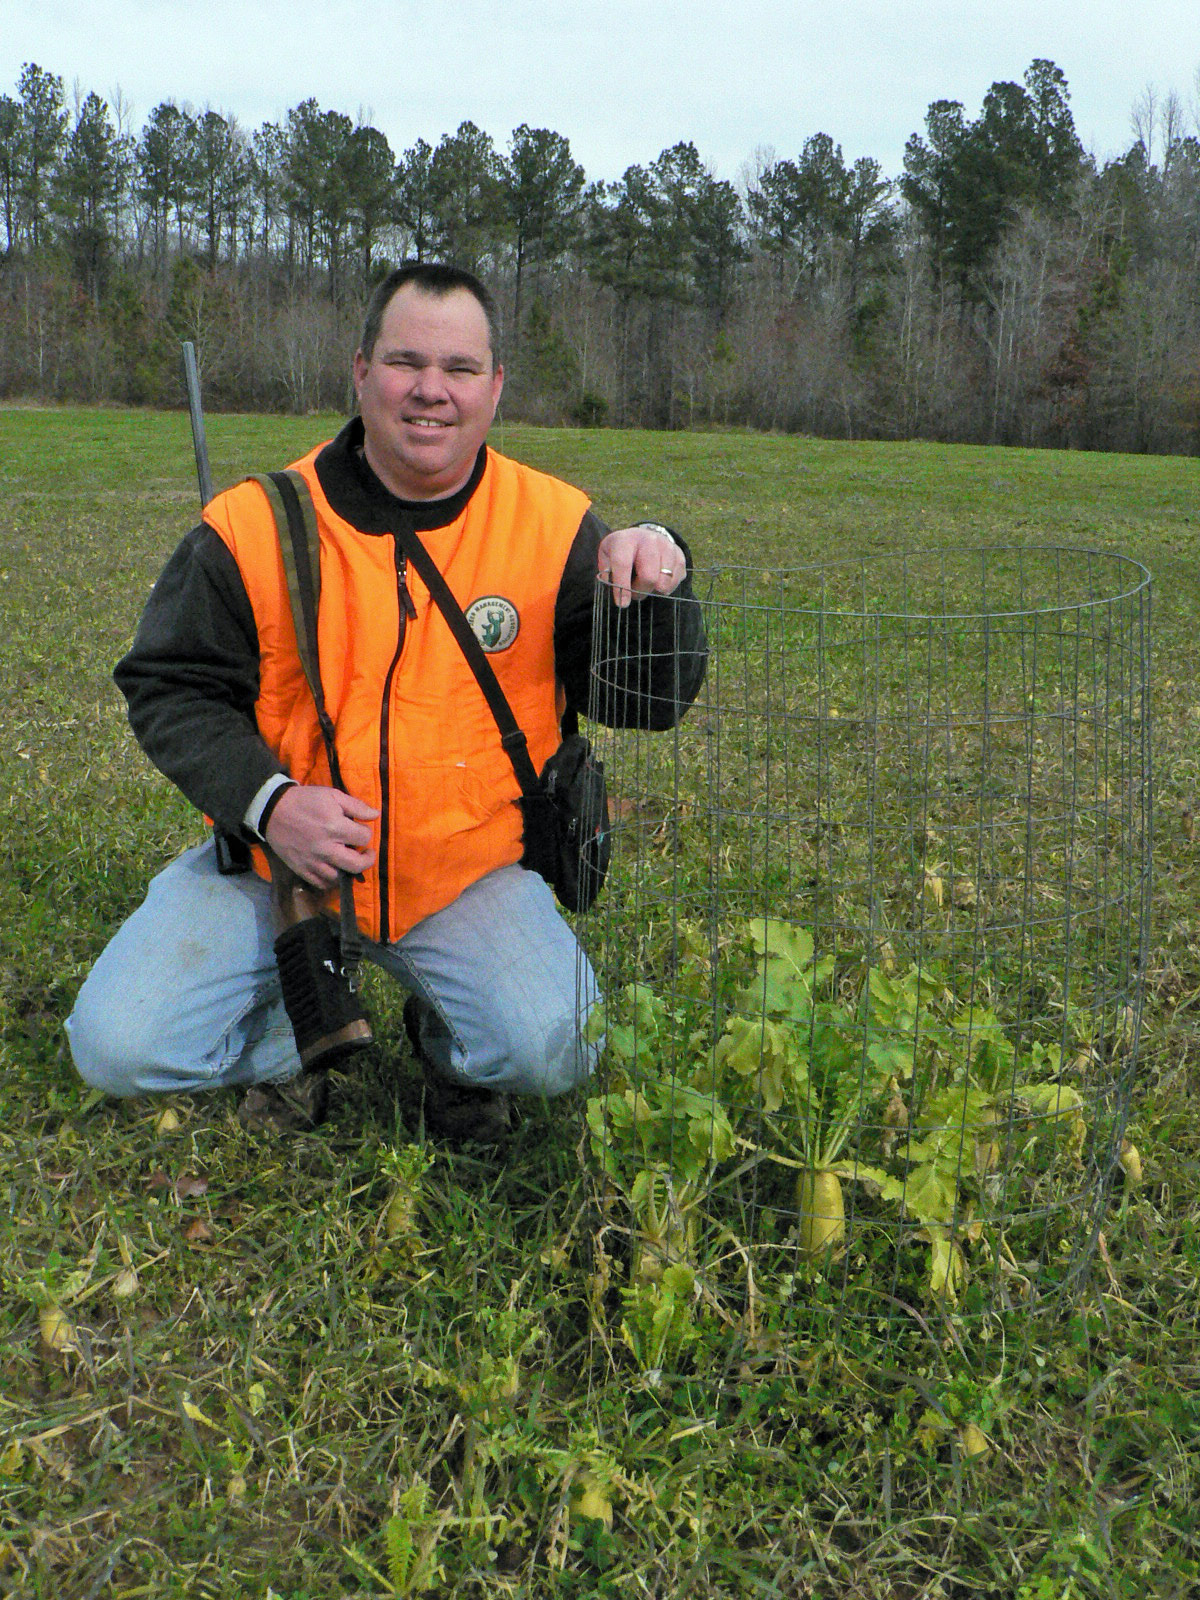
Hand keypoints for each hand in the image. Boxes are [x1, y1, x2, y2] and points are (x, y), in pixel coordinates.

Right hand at [264, 784, 378, 888]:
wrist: (273, 810)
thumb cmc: (305, 800)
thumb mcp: (332, 795)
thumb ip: (356, 806)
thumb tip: (376, 815)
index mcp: (335, 827)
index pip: (364, 837)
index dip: (366, 833)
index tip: (360, 830)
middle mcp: (326, 848)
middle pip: (357, 865)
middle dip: (367, 859)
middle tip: (366, 853)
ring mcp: (313, 862)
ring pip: (340, 877)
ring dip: (348, 870)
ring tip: (348, 860)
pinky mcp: (302, 869)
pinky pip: (321, 883)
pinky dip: (331, 880)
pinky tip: (334, 870)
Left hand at [597, 526, 683, 608]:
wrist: (644, 537)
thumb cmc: (622, 551)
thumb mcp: (607, 555)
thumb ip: (607, 572)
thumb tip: (616, 589)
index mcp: (626, 540)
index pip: (623, 564)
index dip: (622, 586)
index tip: (622, 603)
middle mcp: (649, 540)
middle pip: (648, 576)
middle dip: (640, 591)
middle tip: (634, 592)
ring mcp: (667, 546)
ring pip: (664, 582)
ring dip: (653, 590)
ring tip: (645, 583)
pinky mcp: (679, 555)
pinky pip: (675, 581)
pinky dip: (666, 587)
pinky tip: (658, 580)